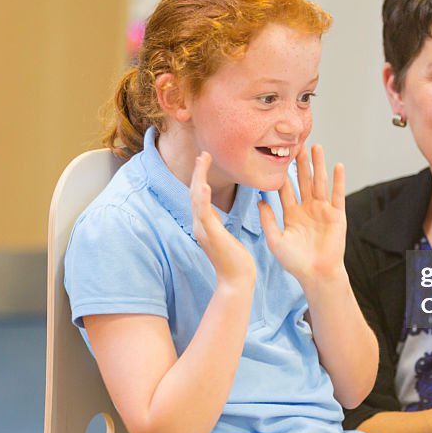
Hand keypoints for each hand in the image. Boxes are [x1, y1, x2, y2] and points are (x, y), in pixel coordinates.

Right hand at [190, 152, 255, 286]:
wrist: (237, 279)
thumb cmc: (234, 259)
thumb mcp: (225, 235)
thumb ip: (218, 223)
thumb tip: (216, 214)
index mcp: (205, 223)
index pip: (199, 195)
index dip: (200, 176)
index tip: (205, 160)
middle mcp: (200, 224)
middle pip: (195, 192)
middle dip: (198, 172)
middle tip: (203, 153)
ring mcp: (203, 230)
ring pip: (197, 198)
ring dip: (199, 178)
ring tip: (203, 160)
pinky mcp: (212, 235)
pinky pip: (205, 213)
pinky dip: (203, 198)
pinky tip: (205, 185)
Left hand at [258, 144, 346, 286]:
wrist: (317, 275)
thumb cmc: (296, 262)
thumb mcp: (276, 241)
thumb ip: (268, 221)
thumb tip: (259, 201)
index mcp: (292, 214)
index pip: (285, 189)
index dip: (281, 174)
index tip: (276, 157)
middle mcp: (307, 209)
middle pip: (303, 180)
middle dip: (300, 163)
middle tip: (296, 143)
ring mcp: (323, 211)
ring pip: (319, 182)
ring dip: (318, 165)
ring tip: (316, 147)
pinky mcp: (337, 215)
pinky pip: (337, 194)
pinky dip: (338, 180)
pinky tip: (337, 165)